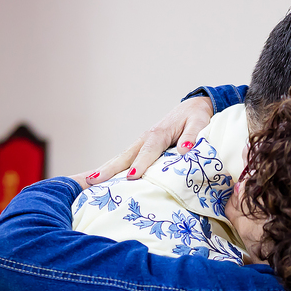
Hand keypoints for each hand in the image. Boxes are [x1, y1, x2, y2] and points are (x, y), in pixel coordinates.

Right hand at [73, 97, 215, 186]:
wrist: (192, 108)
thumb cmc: (196, 117)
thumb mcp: (200, 123)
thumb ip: (193, 136)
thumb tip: (184, 149)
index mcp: (159, 133)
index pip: (148, 151)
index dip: (140, 164)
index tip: (131, 177)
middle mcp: (146, 138)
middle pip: (125, 156)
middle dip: (110, 169)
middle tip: (94, 181)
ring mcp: (141, 143)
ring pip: (121, 158)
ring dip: (106, 170)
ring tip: (90, 182)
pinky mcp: (142, 148)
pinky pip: (126, 160)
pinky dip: (113, 169)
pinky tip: (103, 180)